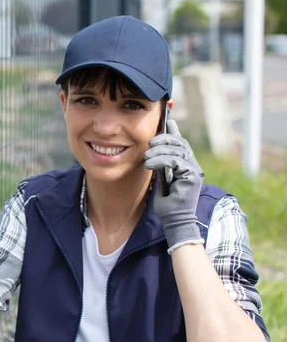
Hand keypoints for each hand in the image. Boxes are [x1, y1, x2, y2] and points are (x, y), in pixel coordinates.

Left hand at [144, 120, 204, 251]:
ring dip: (159, 150)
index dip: (175, 131)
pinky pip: (176, 161)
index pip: (181, 143)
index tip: (167, 121)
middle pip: (180, 143)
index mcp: (186, 165)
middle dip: (164, 139)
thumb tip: (152, 153)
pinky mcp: (193, 176)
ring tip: (146, 158)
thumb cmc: (167, 204)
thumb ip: (160, 166)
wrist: (174, 220)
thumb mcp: (161, 180)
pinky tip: (150, 164)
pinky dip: (161, 160)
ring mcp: (195, 170)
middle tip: (149, 143)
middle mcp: (193, 166)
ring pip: (178, 150)